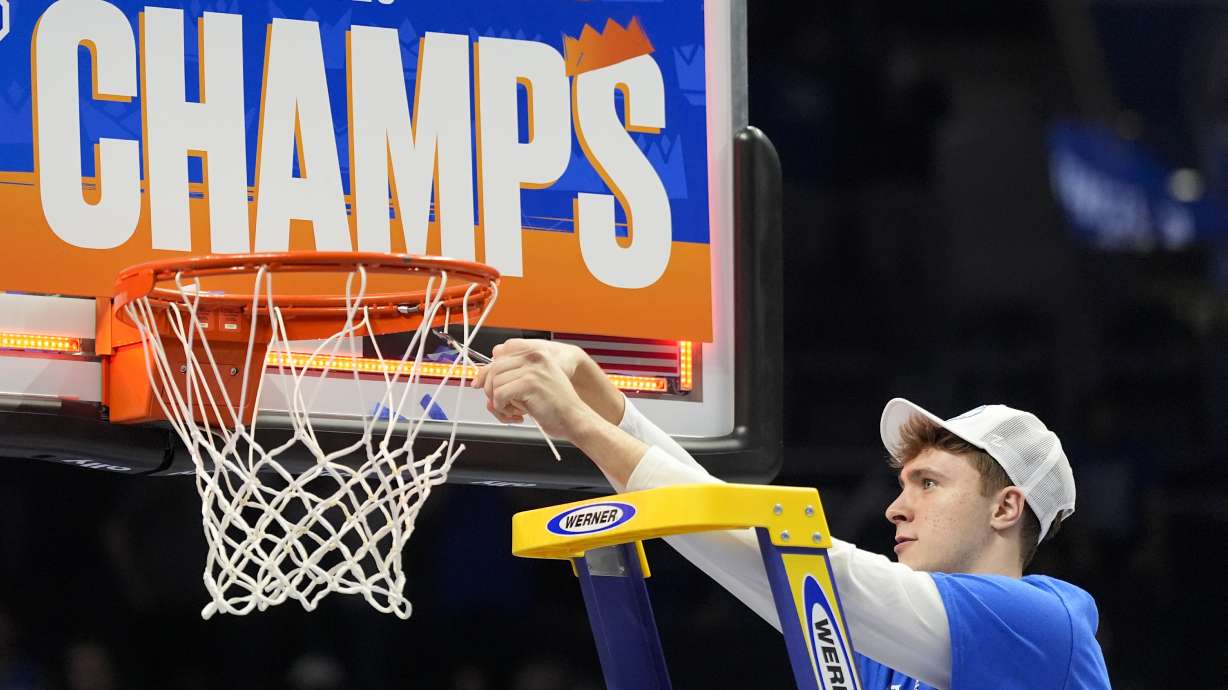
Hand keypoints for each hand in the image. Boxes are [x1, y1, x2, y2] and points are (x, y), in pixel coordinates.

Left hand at [471, 342, 594, 441]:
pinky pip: (499, 395)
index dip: (485, 375)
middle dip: (491, 392)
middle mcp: (533, 358)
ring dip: (498, 403)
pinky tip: (517, 415)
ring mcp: (532, 369)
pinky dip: (502, 408)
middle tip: (503, 407)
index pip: (498, 360)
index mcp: (534, 355)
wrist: (575, 419)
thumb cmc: (556, 407)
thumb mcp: (530, 388)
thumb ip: (509, 381)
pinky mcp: (530, 383)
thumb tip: (480, 384)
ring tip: (513, 412)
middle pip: (493, 371)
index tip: (478, 386)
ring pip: (494, 384)